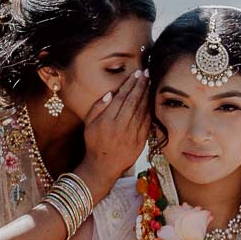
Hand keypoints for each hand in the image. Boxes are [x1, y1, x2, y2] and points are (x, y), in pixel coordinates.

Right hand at [79, 70, 150, 193]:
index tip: (135, 74)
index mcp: (107, 121)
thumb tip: (111, 93)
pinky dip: (150, 109)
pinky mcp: (141, 140)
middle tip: (145, 73)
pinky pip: (147, 121)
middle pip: (133, 101)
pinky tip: (151, 99)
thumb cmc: (94, 142)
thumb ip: (98, 107)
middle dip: (140, 85)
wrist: (104, 165)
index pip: (121, 97)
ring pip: (142, 110)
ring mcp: (132, 134)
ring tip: (149, 82)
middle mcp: (121, 127)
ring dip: (146, 94)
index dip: (129, 84)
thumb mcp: (89, 124)